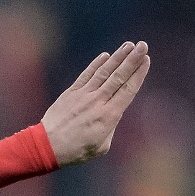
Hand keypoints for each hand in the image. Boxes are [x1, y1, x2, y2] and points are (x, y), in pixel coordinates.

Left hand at [41, 41, 150, 166]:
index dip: (138, 73)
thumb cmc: (77, 150)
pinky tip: (106, 55)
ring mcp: (83, 95)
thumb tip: (113, 114)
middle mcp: (98, 102)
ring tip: (129, 45)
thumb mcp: (102, 146)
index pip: (128, 89)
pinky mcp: (71, 93)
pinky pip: (86, 75)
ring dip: (117, 57)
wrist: (48, 146)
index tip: (146, 60)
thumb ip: (111, 127)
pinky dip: (96, 65)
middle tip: (143, 46)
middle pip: (119, 77)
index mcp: (109, 116)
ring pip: (104, 72)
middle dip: (132, 59)